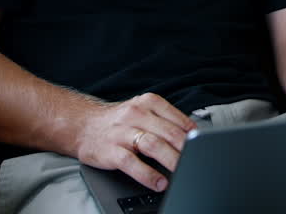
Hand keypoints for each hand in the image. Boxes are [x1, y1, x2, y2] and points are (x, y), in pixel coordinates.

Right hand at [73, 93, 196, 191]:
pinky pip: (132, 163)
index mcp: (147, 103)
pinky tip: (159, 182)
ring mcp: (122, 132)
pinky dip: (147, 174)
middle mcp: (135, 114)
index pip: (176, 118)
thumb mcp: (142, 111)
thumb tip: (193, 135)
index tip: (203, 145)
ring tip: (182, 171)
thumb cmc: (119, 121)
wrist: (82, 125)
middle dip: (186, 149)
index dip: (192, 134)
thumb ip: (164, 120)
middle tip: (197, 160)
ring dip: (171, 160)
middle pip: (168, 132)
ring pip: (152, 145)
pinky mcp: (110, 150)